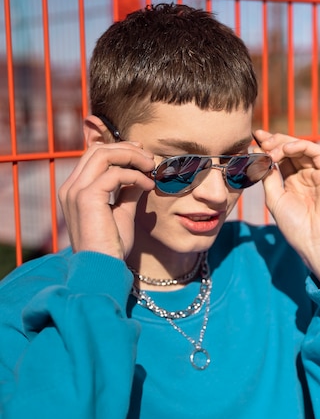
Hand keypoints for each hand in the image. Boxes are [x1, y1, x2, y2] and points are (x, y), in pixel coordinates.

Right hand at [59, 141, 154, 259]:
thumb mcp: (122, 213)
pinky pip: (115, 173)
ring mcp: (76, 191)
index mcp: (74, 190)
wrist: (103, 268)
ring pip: (103, 154)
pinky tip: (148, 185)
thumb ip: (128, 192)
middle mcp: (71, 188)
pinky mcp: (87, 197)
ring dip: (131, 156)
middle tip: (150, 158)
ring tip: (151, 167)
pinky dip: (135, 175)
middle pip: (98, 150)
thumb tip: (141, 175)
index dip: (119, 150)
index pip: (93, 156)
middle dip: (127, 149)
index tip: (142, 154)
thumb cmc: (112, 247)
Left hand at [255, 130, 319, 285]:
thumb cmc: (295, 225)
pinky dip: (301, 145)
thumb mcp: (274, 199)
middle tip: (260, 140)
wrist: (315, 241)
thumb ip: (267, 177)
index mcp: (292, 182)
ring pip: (302, 147)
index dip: (267, 146)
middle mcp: (305, 175)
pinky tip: (286, 149)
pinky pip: (317, 151)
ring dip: (284, 143)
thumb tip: (259, 156)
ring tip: (270, 150)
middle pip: (289, 149)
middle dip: (274, 141)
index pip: (279, 157)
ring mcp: (317, 173)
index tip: (253, 138)